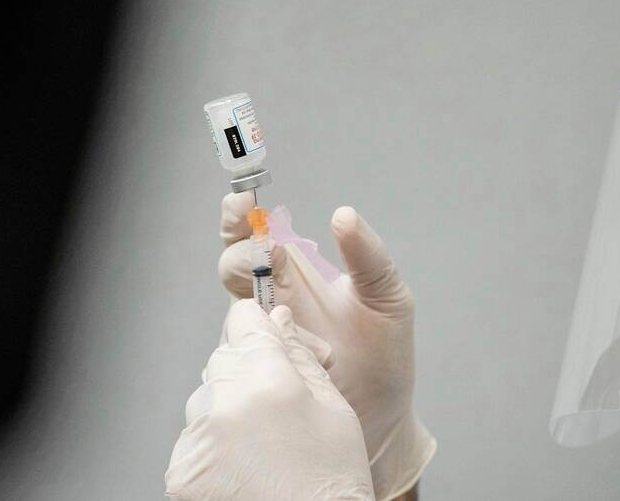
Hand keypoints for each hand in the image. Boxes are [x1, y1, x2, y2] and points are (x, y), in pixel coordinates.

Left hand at [165, 300, 373, 499]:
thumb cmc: (331, 482)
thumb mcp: (334, 409)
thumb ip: (300, 357)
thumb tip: (279, 319)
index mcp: (268, 380)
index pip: (243, 320)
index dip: (259, 326)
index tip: (266, 338)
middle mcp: (224, 403)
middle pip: (223, 359)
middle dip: (248, 373)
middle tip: (279, 408)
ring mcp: (198, 440)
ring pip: (206, 399)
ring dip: (228, 410)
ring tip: (264, 445)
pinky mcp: (181, 471)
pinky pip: (194, 438)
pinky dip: (214, 446)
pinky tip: (244, 466)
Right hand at [219, 193, 434, 499]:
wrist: (384, 418)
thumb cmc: (384, 356)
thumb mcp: (388, 297)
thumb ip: (369, 257)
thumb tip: (343, 214)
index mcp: (297, 274)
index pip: (256, 236)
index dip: (241, 216)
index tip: (241, 201)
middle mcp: (272, 303)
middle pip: (233, 266)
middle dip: (240, 253)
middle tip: (263, 253)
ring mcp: (262, 338)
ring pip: (231, 308)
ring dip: (246, 299)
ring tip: (280, 302)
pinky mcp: (258, 372)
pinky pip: (233, 353)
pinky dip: (246, 344)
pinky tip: (272, 342)